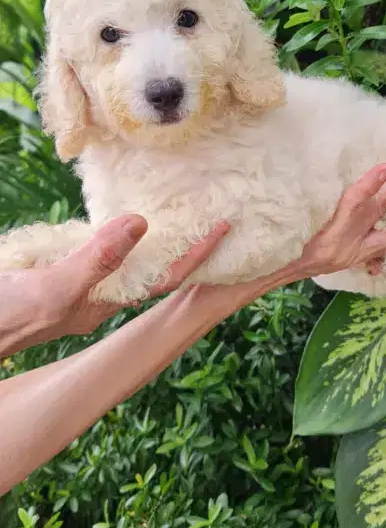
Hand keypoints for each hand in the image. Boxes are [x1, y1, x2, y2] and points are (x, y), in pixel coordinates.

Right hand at [0, 216, 228, 354]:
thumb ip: (97, 258)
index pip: (164, 277)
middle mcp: (99, 293)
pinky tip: (117, 219)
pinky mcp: (57, 270)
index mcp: (107, 302)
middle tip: (210, 215)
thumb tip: (141, 224)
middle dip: (182, 245)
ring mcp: (78, 282)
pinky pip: (96, 248)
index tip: (224, 228)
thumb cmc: (13, 317)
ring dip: (150, 237)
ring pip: (125, 256)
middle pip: (152, 266)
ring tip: (177, 211)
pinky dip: (112, 231)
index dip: (196, 255)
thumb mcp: (57, 287)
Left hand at [280, 149, 385, 283]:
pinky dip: (369, 185)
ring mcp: (353, 230)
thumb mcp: (333, 243)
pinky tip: (385, 169)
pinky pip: (354, 202)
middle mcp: (367, 237)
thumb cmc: (307, 249)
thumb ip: (353, 219)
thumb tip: (375, 191)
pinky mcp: (334, 227)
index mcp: (371, 242)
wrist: (281, 265)